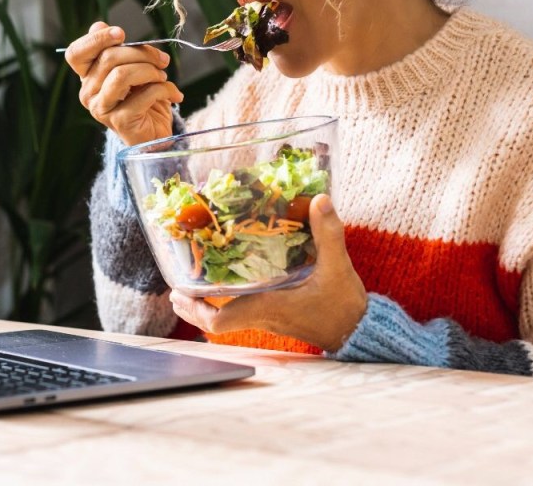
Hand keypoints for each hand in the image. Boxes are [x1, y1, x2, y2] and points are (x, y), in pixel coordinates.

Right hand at [65, 21, 183, 145]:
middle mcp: (88, 93)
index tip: (121, 33)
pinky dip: (164, 89)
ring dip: (150, 70)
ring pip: (122, 74)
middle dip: (142, 53)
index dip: (96, 39)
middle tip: (162, 60)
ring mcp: (101, 109)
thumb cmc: (144, 98)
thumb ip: (118, 49)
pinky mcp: (119, 121)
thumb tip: (99, 25)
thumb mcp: (132, 68)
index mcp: (88, 76)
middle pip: (108, 58)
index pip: (75, 53)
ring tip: (163, 76)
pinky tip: (174, 94)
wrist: (155, 134)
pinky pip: (143, 95)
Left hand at [169, 194, 367, 351]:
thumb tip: (319, 200)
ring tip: (189, 282)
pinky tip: (224, 280)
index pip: (221, 321)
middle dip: (191, 306)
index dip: (196, 310)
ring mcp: (266, 318)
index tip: (179, 292)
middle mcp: (261, 315)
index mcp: (268, 308)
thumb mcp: (337, 268)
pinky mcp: (274, 315)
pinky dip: (226, 299)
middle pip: (214, 320)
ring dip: (204, 303)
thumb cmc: (344, 307)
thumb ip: (328, 233)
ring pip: (225, 317)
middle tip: (174, 287)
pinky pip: (240, 311)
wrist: (358, 332)